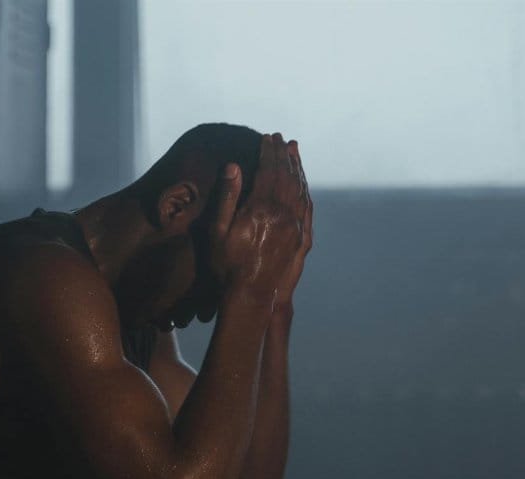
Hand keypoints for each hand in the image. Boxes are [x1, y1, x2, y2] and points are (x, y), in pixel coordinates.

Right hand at [207, 134, 306, 306]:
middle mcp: (283, 214)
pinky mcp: (302, 238)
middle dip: (284, 154)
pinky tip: (302, 182)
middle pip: (287, 175)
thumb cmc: (227, 265)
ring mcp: (296, 226)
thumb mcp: (218, 231)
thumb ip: (228, 197)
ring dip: (297, 168)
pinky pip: (307, 206)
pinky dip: (305, 189)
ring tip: (294, 151)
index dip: (268, 152)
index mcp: (262, 208)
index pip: (269, 170)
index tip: (267, 137)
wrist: (251, 295)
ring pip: (300, 189)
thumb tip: (234, 166)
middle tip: (281, 138)